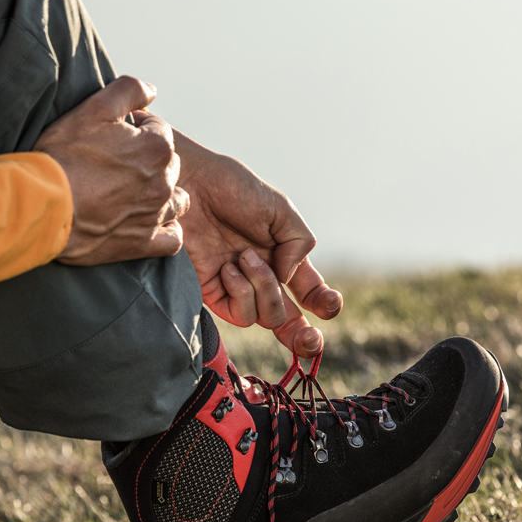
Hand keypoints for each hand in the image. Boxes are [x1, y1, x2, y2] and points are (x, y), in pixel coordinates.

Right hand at [33, 77, 188, 264]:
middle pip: (169, 166)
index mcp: (156, 148)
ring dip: (162, 195)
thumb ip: (129, 91)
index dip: (137, 132)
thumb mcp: (94, 108)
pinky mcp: (142, 243)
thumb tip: (152, 90)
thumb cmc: (64, 156)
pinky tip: (150, 224)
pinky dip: (166, 232)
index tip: (113, 139)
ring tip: (134, 195)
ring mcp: (154, 214)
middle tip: (117, 166)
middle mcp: (162, 182)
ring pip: (176, 201)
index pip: (159, 132)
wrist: (43, 205)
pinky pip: (172, 240)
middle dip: (150, 162)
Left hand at [174, 131, 342, 357]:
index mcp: (284, 256)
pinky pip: (241, 314)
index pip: (309, 291)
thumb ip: (299, 243)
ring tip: (245, 256)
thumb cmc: (233, 190)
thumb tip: (288, 279)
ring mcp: (238, 288)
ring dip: (265, 288)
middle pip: (289, 321)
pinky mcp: (213, 293)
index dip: (324, 304)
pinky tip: (230, 267)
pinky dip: (242, 291)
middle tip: (310, 337)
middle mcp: (263, 277)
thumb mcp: (281, 209)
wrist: (192, 185)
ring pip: (268, 318)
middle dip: (304, 337)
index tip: (330, 304)